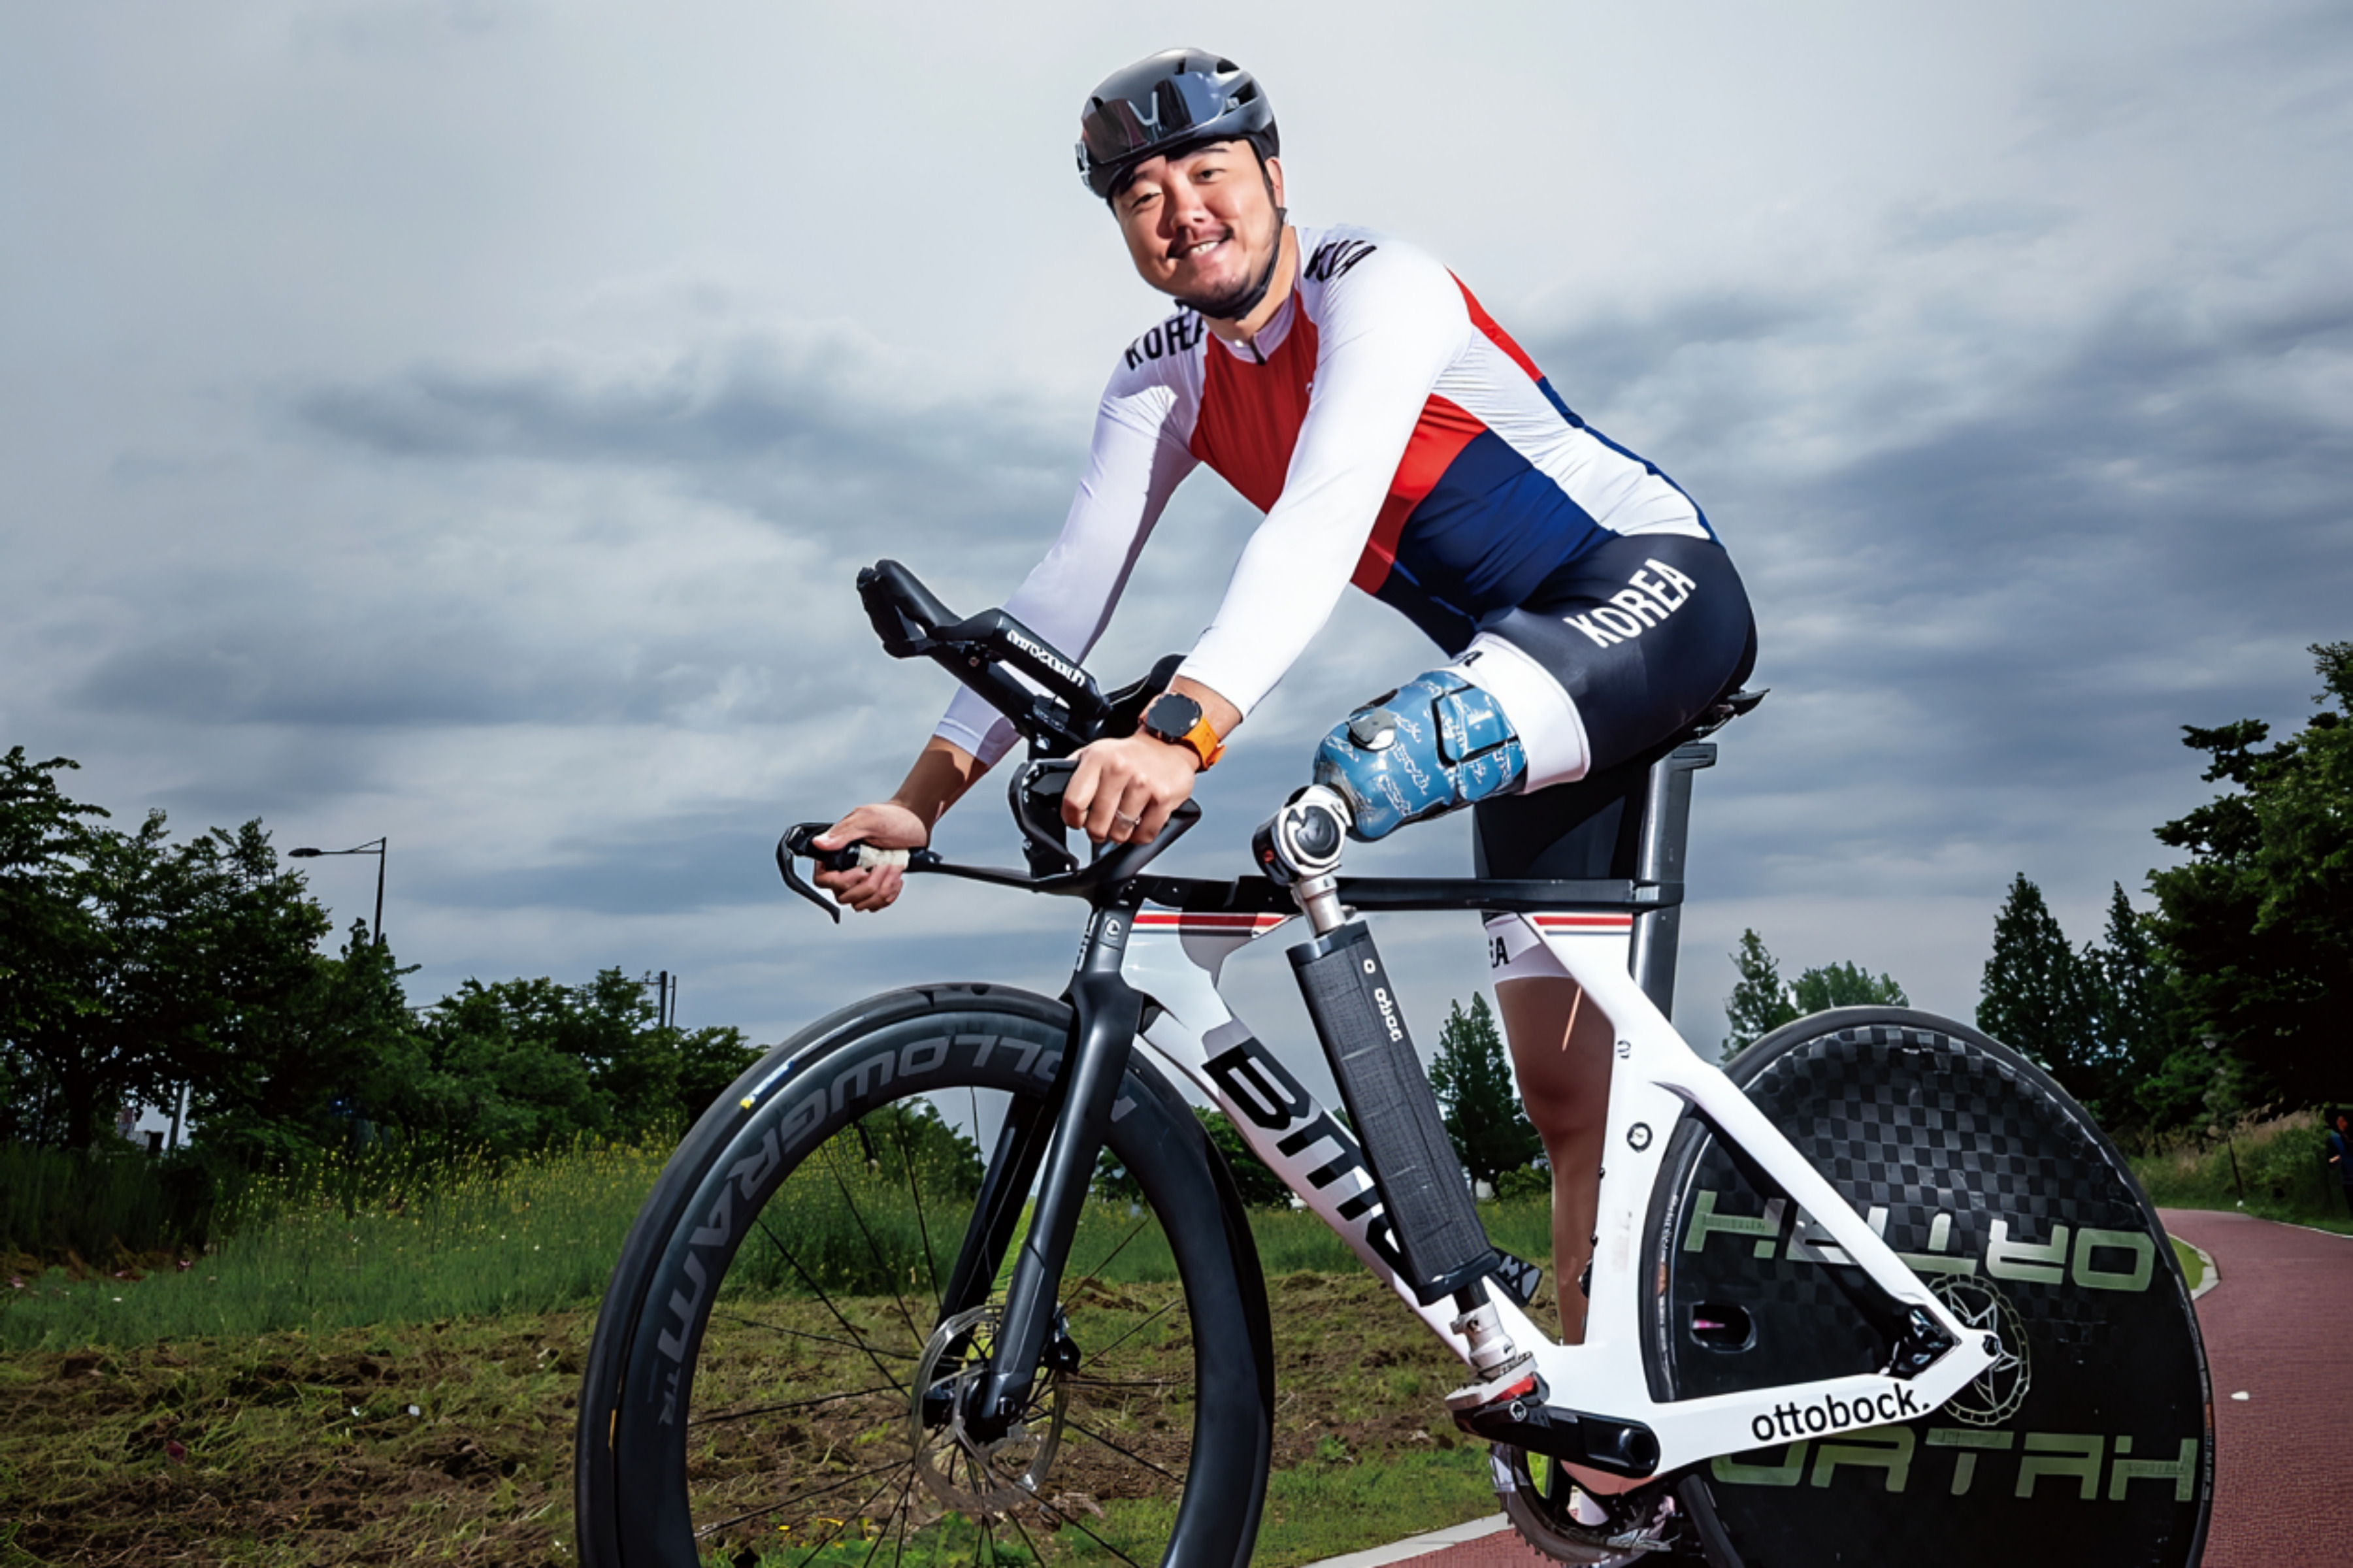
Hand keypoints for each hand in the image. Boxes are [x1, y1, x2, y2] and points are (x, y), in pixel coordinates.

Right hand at [812, 802, 929, 912]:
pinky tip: (896, 878)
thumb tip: (819, 843)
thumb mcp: (868, 820)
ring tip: (892, 868)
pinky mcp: (876, 886)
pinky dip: (889, 894)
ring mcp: (861, 879)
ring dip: (881, 888)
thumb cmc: (895, 818)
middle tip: (882, 865)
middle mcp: (846, 867)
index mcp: (838, 850)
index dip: (840, 882)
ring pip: (860, 903)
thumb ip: (843, 833)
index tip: (861, 871)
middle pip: (842, 896)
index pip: (822, 880)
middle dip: (868, 884)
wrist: (918, 824)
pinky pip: (875, 904)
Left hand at [1062, 734, 1198, 844]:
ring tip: (1120, 823)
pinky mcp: (1164, 798)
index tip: (1076, 821)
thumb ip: (1076, 771)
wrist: (1167, 742)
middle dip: (1096, 831)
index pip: (1074, 801)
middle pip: (1097, 823)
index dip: (1072, 819)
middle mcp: (1120, 769)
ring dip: (1118, 835)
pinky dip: (1139, 836)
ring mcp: (1144, 784)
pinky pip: (1144, 834)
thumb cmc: (1130, 753)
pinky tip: (1137, 824)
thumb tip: (1055, 792)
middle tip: (1099, 826)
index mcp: (1098, 758)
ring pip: (1120, 832)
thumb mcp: (1097, 752)